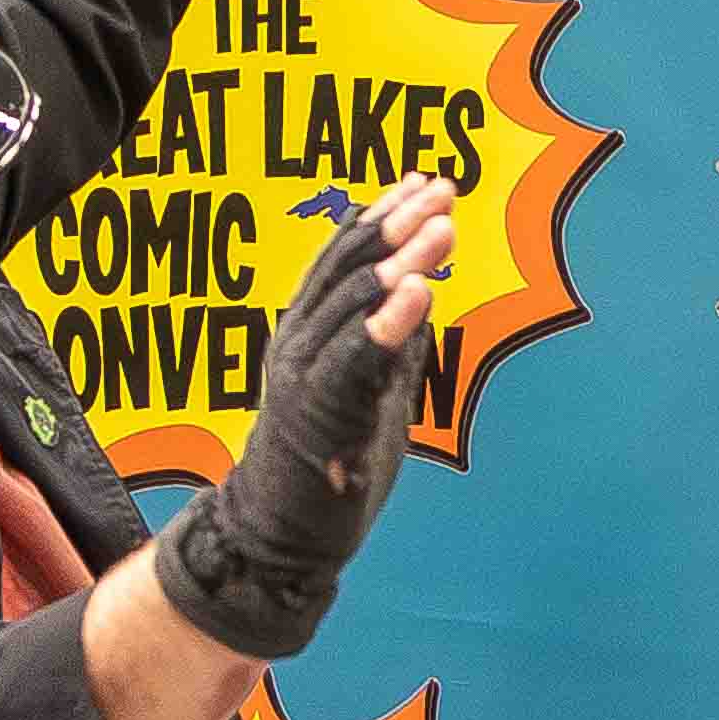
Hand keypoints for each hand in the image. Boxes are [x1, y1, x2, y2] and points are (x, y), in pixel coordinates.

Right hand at [146, 175, 453, 657]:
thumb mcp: (365, 387)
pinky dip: (387, 323)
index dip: (385, 215)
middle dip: (398, 224)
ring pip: (352, 305)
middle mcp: (298, 342)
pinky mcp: (318, 417)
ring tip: (442, 228)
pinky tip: (419, 293)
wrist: (276, 537)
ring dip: (401, 261)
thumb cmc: (324, 462)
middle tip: (442, 191)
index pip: (345, 257)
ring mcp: (303, 377)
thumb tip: (423, 287)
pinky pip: (354, 362)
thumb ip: (389, 340)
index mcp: (305, 331)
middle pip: (348, 267)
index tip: (425, 182)